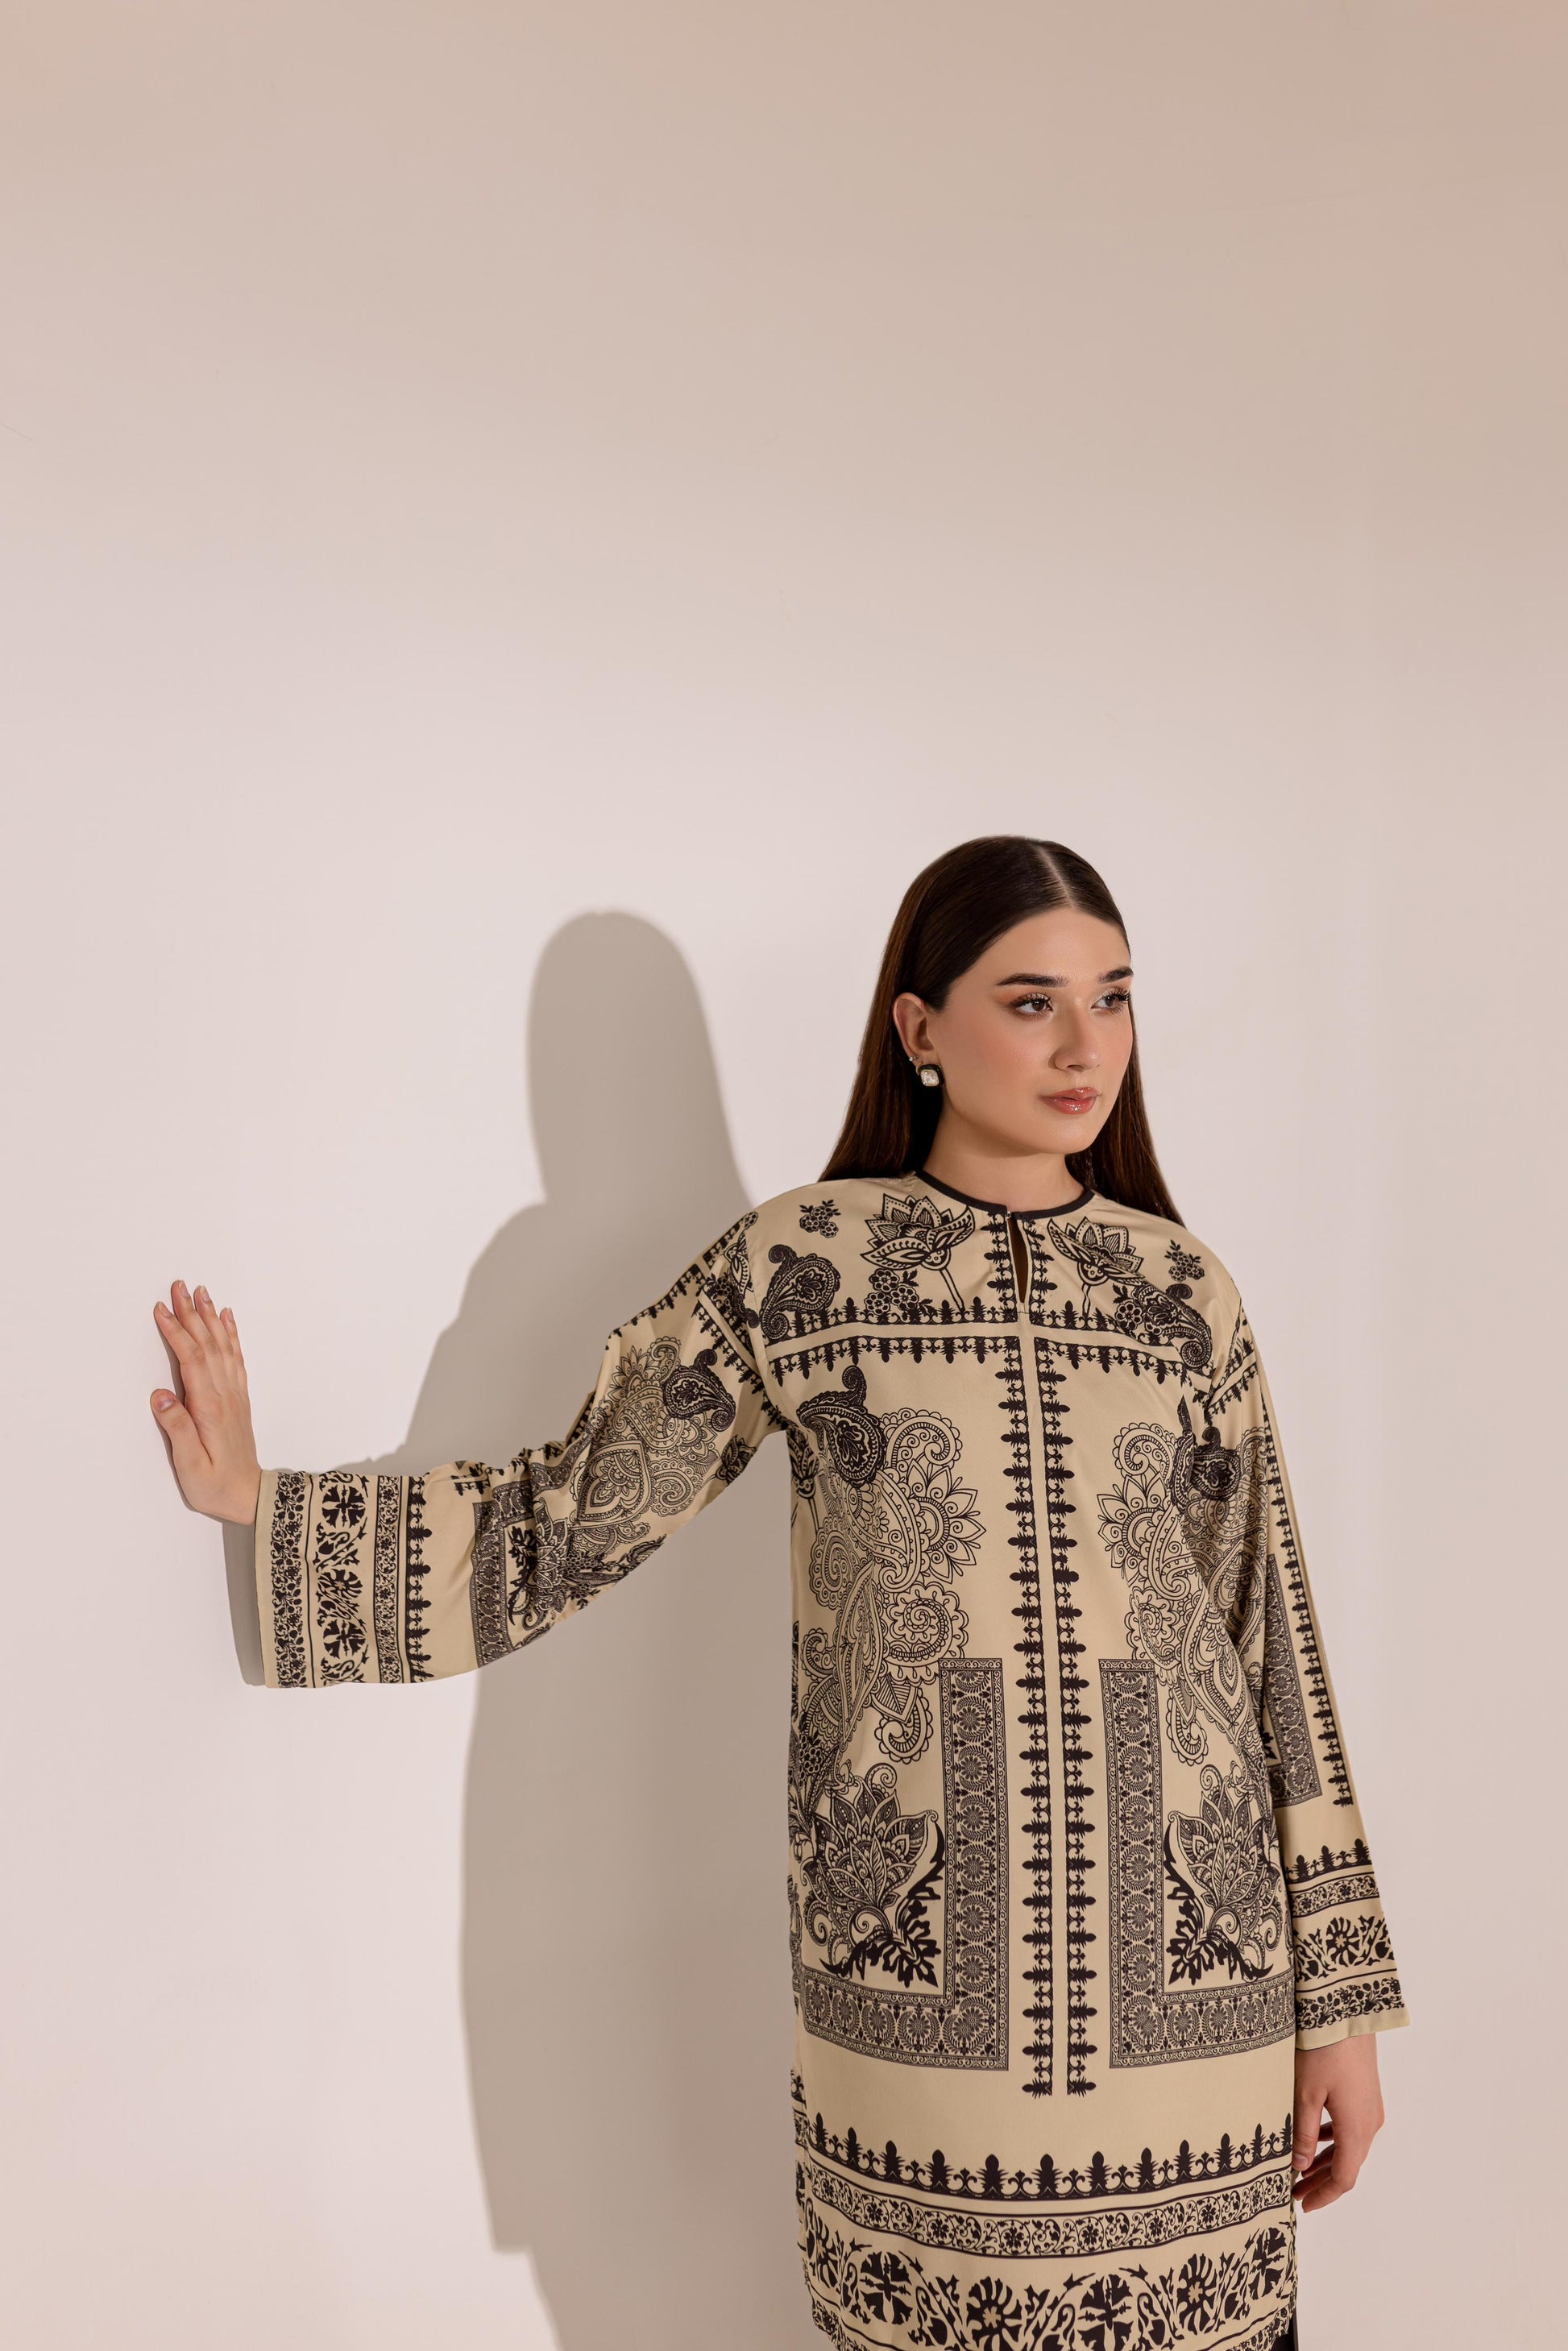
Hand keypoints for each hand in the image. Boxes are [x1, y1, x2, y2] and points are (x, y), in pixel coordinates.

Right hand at [150, 1280, 261, 1524]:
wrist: (250, 1496)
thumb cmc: (215, 1484)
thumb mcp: (189, 1464)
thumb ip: (176, 1428)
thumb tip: (160, 1395)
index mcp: (209, 1407)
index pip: (191, 1360)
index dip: (176, 1332)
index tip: (160, 1309)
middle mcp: (225, 1394)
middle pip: (208, 1344)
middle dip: (192, 1313)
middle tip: (179, 1285)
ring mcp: (235, 1394)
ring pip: (223, 1346)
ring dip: (211, 1317)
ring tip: (202, 1292)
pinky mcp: (238, 1398)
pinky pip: (235, 1357)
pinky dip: (231, 1334)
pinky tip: (227, 1319)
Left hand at [1292, 2033, 1384, 2212]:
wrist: (1347, 2011)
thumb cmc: (1323, 2049)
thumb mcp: (1305, 2093)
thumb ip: (1303, 2133)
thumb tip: (1299, 2167)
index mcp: (1357, 2128)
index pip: (1344, 2178)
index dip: (1324, 2196)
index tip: (1303, 2206)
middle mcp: (1370, 2122)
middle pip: (1347, 2165)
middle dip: (1320, 2182)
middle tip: (1294, 2193)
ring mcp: (1371, 2108)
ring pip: (1349, 2147)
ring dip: (1326, 2161)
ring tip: (1299, 2170)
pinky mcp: (1366, 2094)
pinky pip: (1351, 2128)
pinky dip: (1333, 2140)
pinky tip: (1314, 2138)